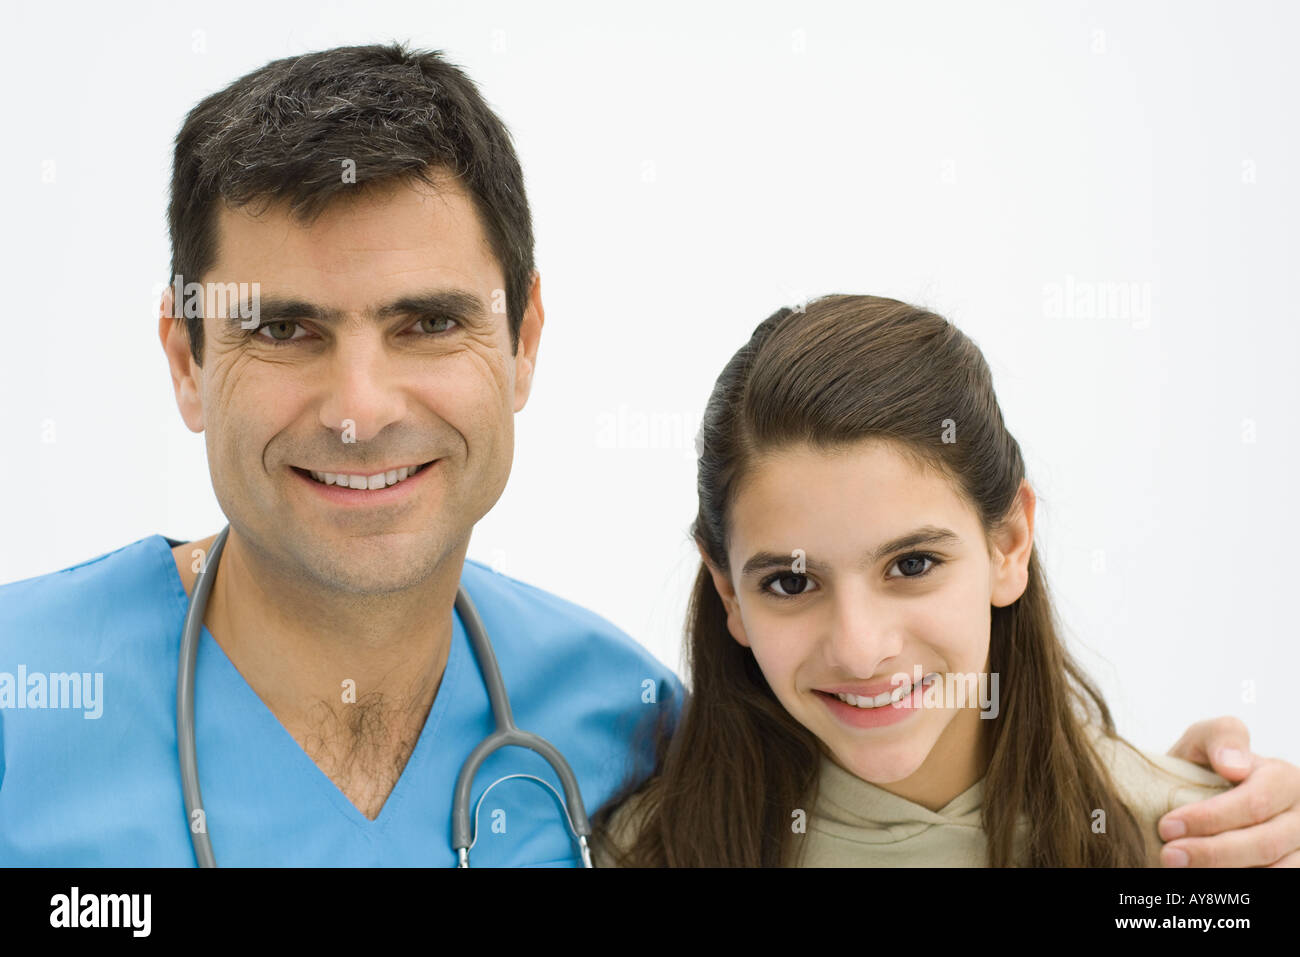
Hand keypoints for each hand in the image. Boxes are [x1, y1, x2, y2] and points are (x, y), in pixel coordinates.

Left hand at [1158, 716, 1299, 866]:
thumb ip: (1221, 738)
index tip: (1167, 826)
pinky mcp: (1294, 866)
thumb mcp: (1205, 740)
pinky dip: (1244, 883)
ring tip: (1182, 869)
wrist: (1202, 794)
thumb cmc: (1206, 766)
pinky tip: (1207, 879)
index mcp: (1283, 778)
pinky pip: (1277, 881)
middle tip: (1169, 855)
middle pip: (1264, 843)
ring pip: (1274, 870)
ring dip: (1226, 873)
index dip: (1210, 818)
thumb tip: (1234, 766)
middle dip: (1212, 852)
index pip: (1254, 803)